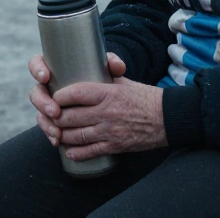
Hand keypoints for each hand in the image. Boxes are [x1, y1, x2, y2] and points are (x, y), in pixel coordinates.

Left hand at [41, 62, 166, 160]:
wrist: (167, 118)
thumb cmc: (145, 97)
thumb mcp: (124, 81)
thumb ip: (105, 76)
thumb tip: (89, 66)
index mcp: (108, 93)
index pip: (75, 93)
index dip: (60, 96)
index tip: (55, 97)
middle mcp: (106, 112)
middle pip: (70, 117)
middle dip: (56, 118)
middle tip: (52, 116)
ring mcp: (109, 131)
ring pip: (76, 135)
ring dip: (62, 135)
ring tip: (57, 132)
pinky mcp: (115, 146)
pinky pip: (90, 151)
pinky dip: (76, 152)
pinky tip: (69, 151)